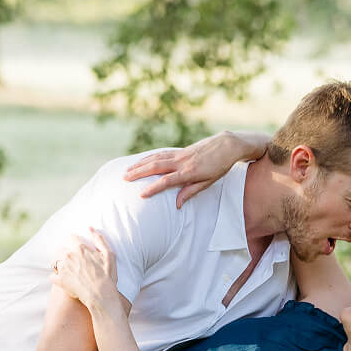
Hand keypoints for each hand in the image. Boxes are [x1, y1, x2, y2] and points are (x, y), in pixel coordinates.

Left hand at [50, 228, 120, 312]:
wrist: (102, 294)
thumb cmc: (107, 275)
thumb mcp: (109, 254)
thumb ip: (99, 240)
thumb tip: (90, 229)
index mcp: (80, 248)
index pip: (71, 237)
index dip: (75, 243)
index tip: (78, 249)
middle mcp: (69, 256)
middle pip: (61, 249)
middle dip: (66, 254)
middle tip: (74, 262)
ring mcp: (63, 268)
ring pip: (56, 262)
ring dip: (61, 265)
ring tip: (70, 272)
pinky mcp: (60, 280)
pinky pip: (52, 277)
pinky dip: (56, 279)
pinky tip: (63, 281)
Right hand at [123, 132, 265, 207]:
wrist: (226, 145)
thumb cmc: (219, 167)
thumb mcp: (208, 183)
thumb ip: (190, 192)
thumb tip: (177, 205)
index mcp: (189, 172)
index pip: (167, 181)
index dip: (153, 188)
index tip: (141, 195)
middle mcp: (181, 162)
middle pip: (156, 167)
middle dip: (139, 173)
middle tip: (124, 179)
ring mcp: (179, 154)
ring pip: (155, 158)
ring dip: (140, 164)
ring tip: (127, 171)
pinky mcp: (179, 150)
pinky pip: (160, 153)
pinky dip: (148, 157)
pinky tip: (140, 161)